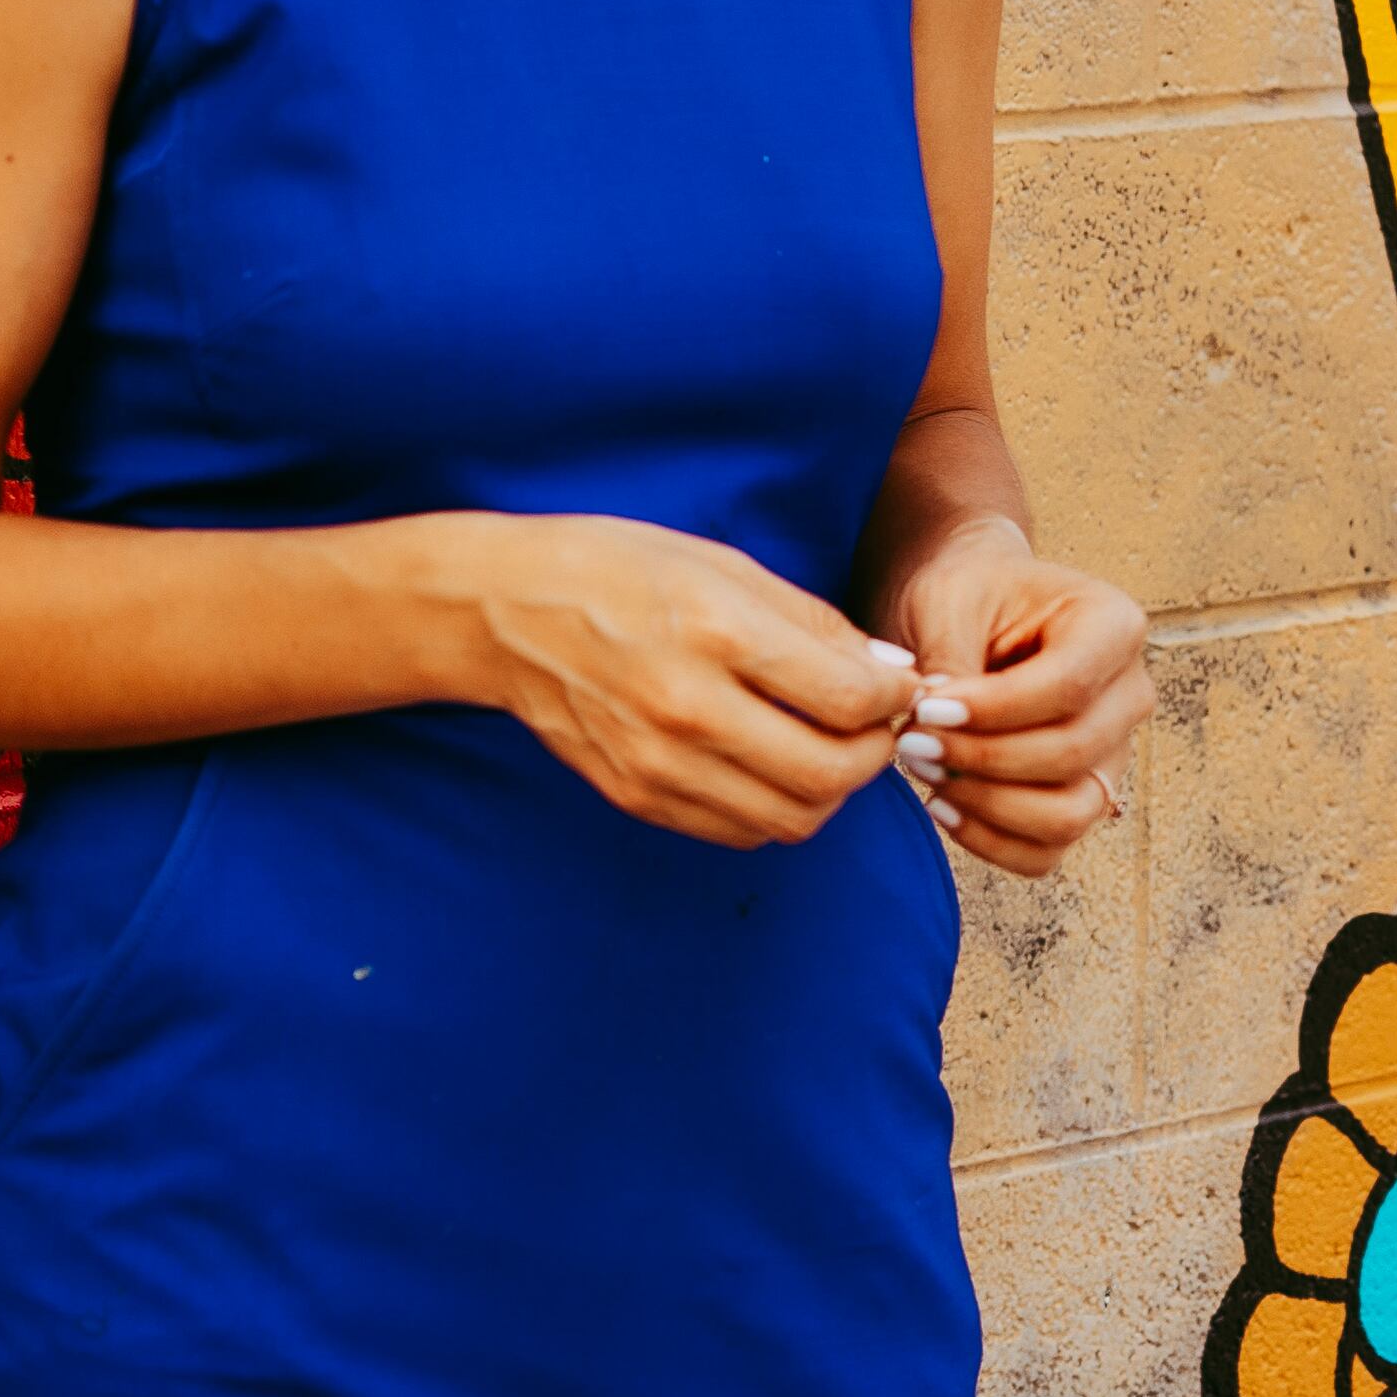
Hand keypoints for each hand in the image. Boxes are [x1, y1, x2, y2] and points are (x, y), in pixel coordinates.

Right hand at [460, 514, 920, 849]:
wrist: (502, 612)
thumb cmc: (614, 570)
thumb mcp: (720, 565)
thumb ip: (812, 623)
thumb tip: (890, 676)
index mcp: (714, 633)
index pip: (848, 699)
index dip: (893, 699)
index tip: (894, 686)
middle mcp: (687, 708)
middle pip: (831, 776)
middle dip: (873, 754)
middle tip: (871, 726)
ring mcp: (658, 763)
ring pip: (793, 818)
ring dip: (829, 790)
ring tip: (821, 745)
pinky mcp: (638, 796)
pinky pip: (741, 831)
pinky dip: (774, 806)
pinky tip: (765, 761)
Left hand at [882, 513, 1148, 878]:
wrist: (968, 609)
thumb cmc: (963, 593)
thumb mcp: (947, 601)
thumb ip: (949, 658)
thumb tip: (937, 723)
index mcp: (1113, 625)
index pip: (1068, 686)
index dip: (994, 709)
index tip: (924, 707)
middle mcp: (1129, 694)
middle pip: (1071, 754)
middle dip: (980, 758)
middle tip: (909, 741)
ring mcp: (1113, 752)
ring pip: (1069, 814)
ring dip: (987, 804)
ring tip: (924, 770)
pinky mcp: (1082, 795)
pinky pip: (1050, 848)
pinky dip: (992, 842)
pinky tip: (941, 806)